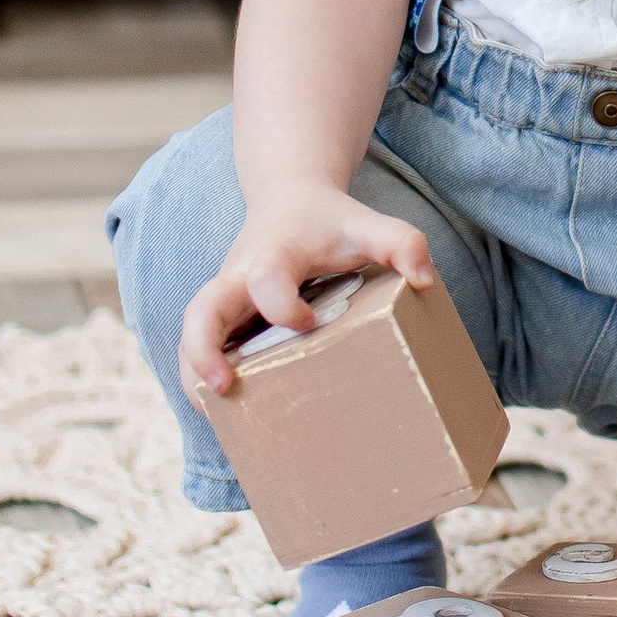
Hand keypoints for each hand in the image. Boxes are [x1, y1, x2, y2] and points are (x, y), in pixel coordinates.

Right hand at [179, 185, 433, 405]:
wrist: (290, 199)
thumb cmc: (331, 222)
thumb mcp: (370, 224)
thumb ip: (402, 243)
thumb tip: (425, 281)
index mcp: (276, 255)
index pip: (267, 278)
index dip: (282, 305)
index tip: (308, 323)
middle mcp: (239, 276)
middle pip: (201, 309)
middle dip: (203, 348)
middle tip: (223, 387)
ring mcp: (227, 297)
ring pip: (191, 334)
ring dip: (194, 374)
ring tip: (218, 417)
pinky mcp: (223, 314)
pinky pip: (201, 345)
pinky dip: (202, 376)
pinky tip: (228, 412)